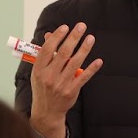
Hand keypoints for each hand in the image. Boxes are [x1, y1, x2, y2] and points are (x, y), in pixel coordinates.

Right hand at [28, 22, 103, 137]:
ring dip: (84, 49)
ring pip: (75, 62)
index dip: (57, 37)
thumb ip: (45, 54)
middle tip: (81, 26)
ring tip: (90, 38)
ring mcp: (61, 84)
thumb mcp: (39, 71)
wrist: (47, 111)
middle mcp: (49, 76)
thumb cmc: (43, 87)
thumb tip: (51, 35)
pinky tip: (98, 61)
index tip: (65, 27)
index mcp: (39, 69)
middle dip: (73, 37)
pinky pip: (83, 77)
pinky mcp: (72, 91)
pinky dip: (92, 68)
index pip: (48, 49)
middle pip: (63, 53)